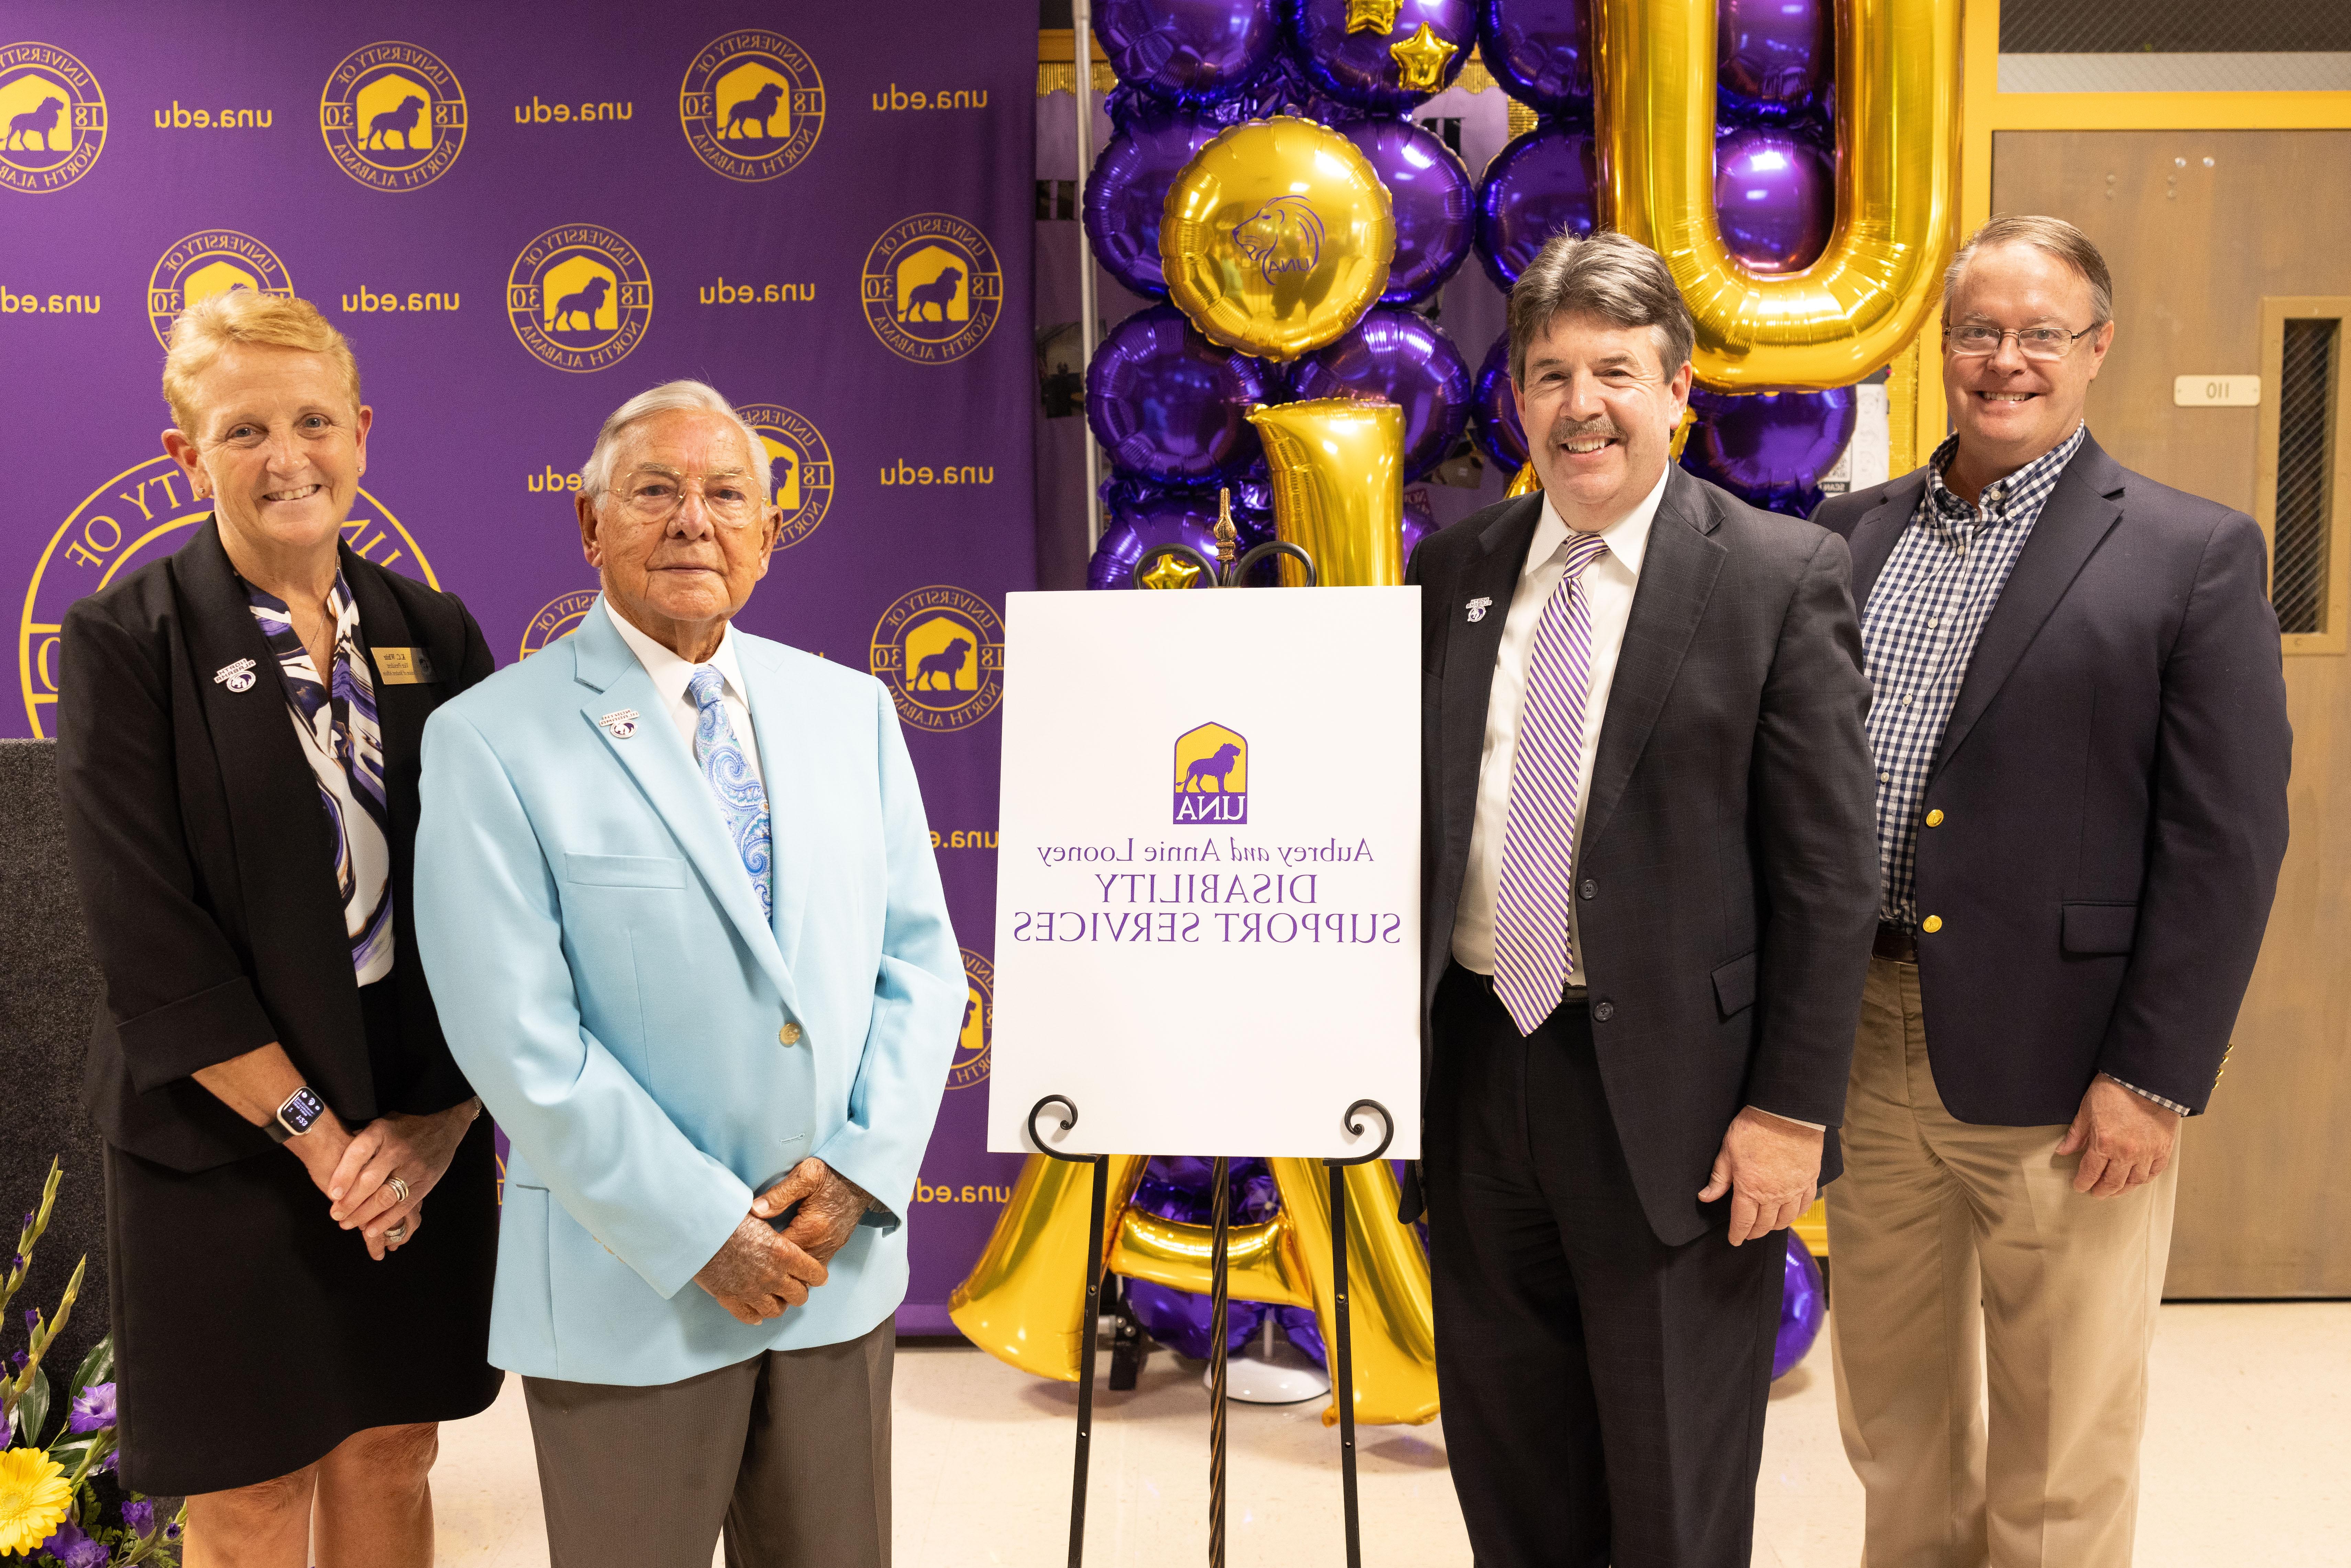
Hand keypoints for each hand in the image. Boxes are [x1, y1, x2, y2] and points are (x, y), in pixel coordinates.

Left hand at [321, 1100, 479, 1259]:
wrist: (443, 1121)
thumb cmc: (403, 1125)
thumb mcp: (380, 1124)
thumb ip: (362, 1143)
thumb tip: (333, 1163)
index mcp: (382, 1131)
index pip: (359, 1153)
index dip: (343, 1175)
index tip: (331, 1195)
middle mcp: (397, 1149)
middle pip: (369, 1180)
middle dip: (350, 1202)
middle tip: (335, 1215)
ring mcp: (414, 1166)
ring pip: (386, 1196)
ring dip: (364, 1215)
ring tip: (348, 1224)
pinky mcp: (427, 1181)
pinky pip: (404, 1205)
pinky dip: (386, 1221)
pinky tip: (371, 1231)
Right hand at [695, 1213, 827, 1324]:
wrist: (698, 1228)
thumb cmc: (730, 1217)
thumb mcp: (762, 1220)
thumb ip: (777, 1237)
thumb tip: (783, 1239)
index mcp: (784, 1254)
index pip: (815, 1274)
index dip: (817, 1276)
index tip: (814, 1276)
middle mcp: (773, 1276)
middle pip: (799, 1296)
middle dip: (798, 1291)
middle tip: (792, 1284)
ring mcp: (752, 1291)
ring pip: (776, 1311)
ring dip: (778, 1304)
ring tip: (774, 1297)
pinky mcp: (731, 1299)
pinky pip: (750, 1317)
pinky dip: (755, 1315)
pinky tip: (756, 1310)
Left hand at [751, 1158, 874, 1267]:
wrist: (861, 1176)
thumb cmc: (833, 1174)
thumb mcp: (805, 1176)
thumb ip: (779, 1194)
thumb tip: (755, 1210)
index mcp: (811, 1229)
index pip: (780, 1253)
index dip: (762, 1252)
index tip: (749, 1247)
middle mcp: (822, 1243)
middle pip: (792, 1269)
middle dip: (773, 1266)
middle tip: (755, 1259)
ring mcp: (831, 1247)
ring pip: (805, 1272)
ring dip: (789, 1268)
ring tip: (771, 1261)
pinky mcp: (836, 1245)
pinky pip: (816, 1265)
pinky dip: (802, 1265)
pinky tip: (791, 1256)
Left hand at [1698, 1107, 1823, 1245]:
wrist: (1787, 1114)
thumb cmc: (1754, 1129)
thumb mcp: (1727, 1151)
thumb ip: (1719, 1178)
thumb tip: (1706, 1197)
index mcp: (1750, 1189)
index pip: (1743, 1221)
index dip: (1737, 1233)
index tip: (1734, 1240)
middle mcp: (1773, 1195)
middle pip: (1764, 1224)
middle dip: (1754, 1232)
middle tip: (1748, 1234)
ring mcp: (1794, 1190)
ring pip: (1785, 1219)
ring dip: (1774, 1226)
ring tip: (1767, 1226)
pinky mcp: (1809, 1181)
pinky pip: (1804, 1206)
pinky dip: (1796, 1214)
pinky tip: (1790, 1214)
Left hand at [2055, 1076, 2178, 1196]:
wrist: (2146, 1079)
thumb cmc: (2114, 1090)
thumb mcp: (2087, 1109)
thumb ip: (2076, 1134)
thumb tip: (2063, 1151)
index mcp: (2104, 1143)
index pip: (2091, 1172)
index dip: (2083, 1182)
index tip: (2080, 1186)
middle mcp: (2127, 1153)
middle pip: (2113, 1182)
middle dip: (2102, 1190)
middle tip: (2096, 1193)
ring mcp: (2147, 1153)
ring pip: (2135, 1181)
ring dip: (2123, 1189)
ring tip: (2115, 1191)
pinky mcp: (2164, 1149)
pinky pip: (2154, 1172)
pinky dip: (2144, 1179)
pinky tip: (2136, 1180)